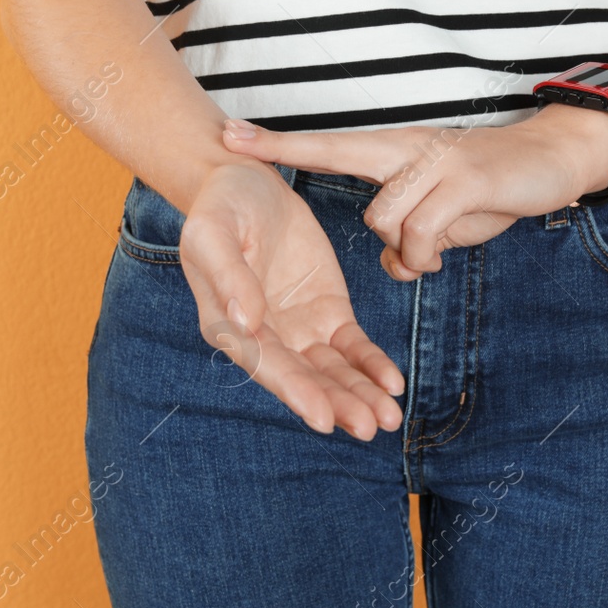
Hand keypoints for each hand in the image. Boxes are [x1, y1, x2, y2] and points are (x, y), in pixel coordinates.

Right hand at [177, 161, 404, 438]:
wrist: (247, 181)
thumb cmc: (221, 206)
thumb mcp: (214, 231)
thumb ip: (228, 274)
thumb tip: (245, 321)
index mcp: (228, 326)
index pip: (266, 365)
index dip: (294, 392)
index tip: (322, 419)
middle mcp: (264, 338)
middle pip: (305, 378)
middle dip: (338, 404)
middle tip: (371, 425)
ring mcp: (298, 328)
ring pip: (333, 371)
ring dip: (360, 395)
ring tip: (390, 417)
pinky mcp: (328, 313)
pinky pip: (353, 347)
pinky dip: (372, 365)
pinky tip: (393, 383)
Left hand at [221, 106, 607, 280]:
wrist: (553, 158)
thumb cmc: (491, 189)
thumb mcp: (442, 218)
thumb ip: (409, 237)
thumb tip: (391, 266)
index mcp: (394, 152)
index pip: (326, 145)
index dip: (277, 144)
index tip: (227, 134)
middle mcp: (406, 149)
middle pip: (349, 177)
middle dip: (330, 191)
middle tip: (318, 190)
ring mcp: (434, 162)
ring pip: (385, 220)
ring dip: (409, 252)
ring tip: (435, 253)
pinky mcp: (463, 181)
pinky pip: (421, 235)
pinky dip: (427, 257)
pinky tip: (444, 254)